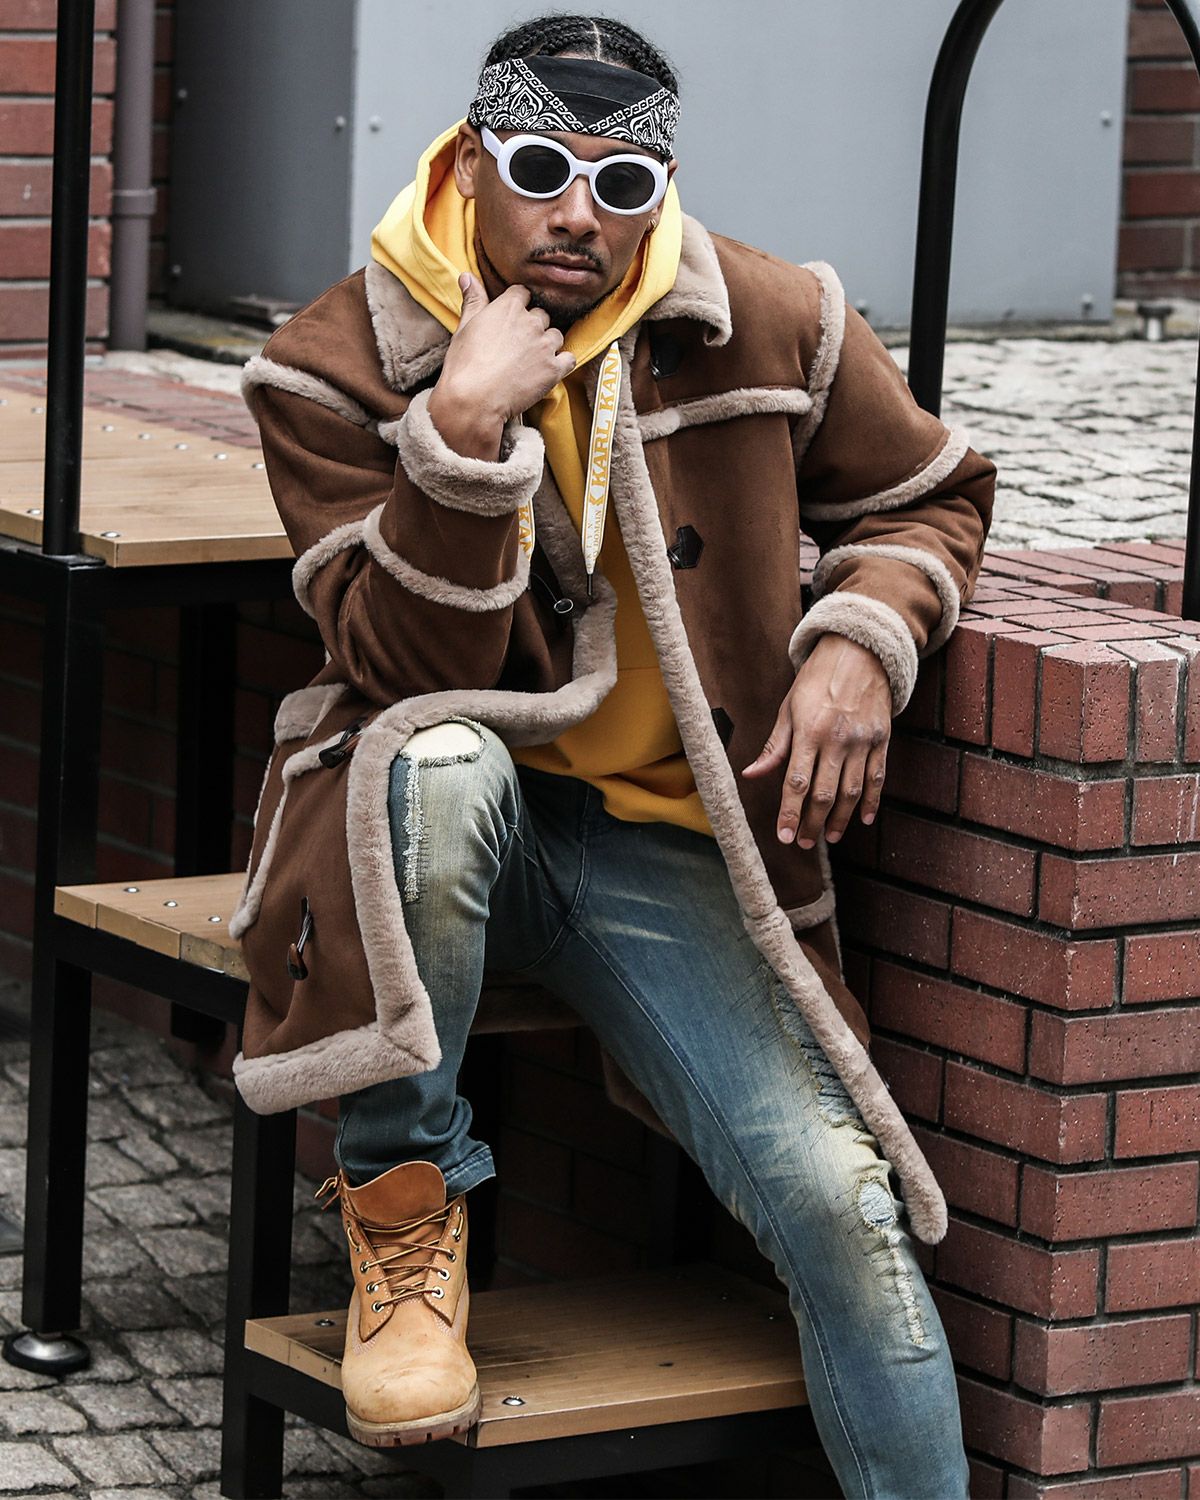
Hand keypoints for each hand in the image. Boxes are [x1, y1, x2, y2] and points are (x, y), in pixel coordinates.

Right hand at [426, 274, 575, 458]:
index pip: (523, 293)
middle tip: (519, 345)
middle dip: (533, 327)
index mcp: (509, 307)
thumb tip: (467, 276)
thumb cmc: (465, 364)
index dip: (519, 305)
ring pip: (556, 335)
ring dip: (548, 344)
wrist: (474, 399)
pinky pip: (569, 359)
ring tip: (533, 360)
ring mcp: (545, 345)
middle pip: (541, 315)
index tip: (513, 318)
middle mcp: (531, 322)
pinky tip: (550, 370)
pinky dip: (562, 363)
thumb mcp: (465, 326)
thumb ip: (473, 300)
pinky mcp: (554, 369)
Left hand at [741, 634, 891, 846]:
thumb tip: (751, 775)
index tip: (782, 836)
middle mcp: (837, 739)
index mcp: (809, 731)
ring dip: (840, 819)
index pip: (797, 782)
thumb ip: (774, 746)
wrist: (859, 651)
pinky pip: (877, 778)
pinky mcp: (882, 739)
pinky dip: (871, 802)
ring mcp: (863, 740)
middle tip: (803, 842)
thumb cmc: (816, 679)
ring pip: (852, 791)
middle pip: (825, 793)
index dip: (789, 813)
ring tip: (830, 837)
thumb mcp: (789, 707)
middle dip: (813, 823)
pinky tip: (863, 819)